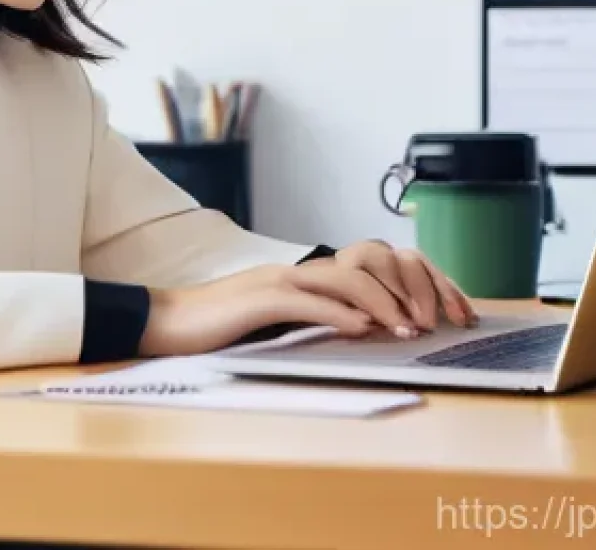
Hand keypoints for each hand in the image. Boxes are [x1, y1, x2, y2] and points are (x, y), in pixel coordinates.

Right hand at [138, 240, 477, 357]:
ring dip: (380, 303)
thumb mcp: (274, 320)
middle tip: (427, 322)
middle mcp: (292, 271)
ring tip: (406, 328)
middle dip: (401, 291)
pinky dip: (338, 314)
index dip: (398, 285)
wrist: (168, 321)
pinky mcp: (259, 300)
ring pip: (341, 280)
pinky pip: (306, 302)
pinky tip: (361, 327)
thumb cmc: (218, 326)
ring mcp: (275, 281)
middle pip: (361, 267)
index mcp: (298, 276)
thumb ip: (312, 317)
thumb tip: (358, 325)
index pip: (361, 269)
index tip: (426, 311)